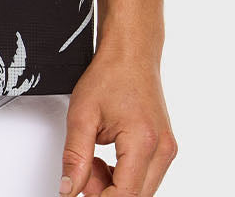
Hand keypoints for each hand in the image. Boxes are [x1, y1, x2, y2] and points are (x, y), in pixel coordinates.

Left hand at [58, 45, 177, 195]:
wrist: (131, 52)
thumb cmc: (111, 73)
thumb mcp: (82, 114)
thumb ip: (74, 156)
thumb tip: (68, 189)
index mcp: (143, 142)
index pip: (125, 196)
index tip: (80, 191)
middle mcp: (162, 149)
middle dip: (104, 191)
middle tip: (84, 167)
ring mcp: (166, 149)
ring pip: (140, 190)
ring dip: (114, 184)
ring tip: (94, 157)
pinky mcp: (164, 147)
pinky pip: (145, 177)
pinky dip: (123, 175)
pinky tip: (108, 156)